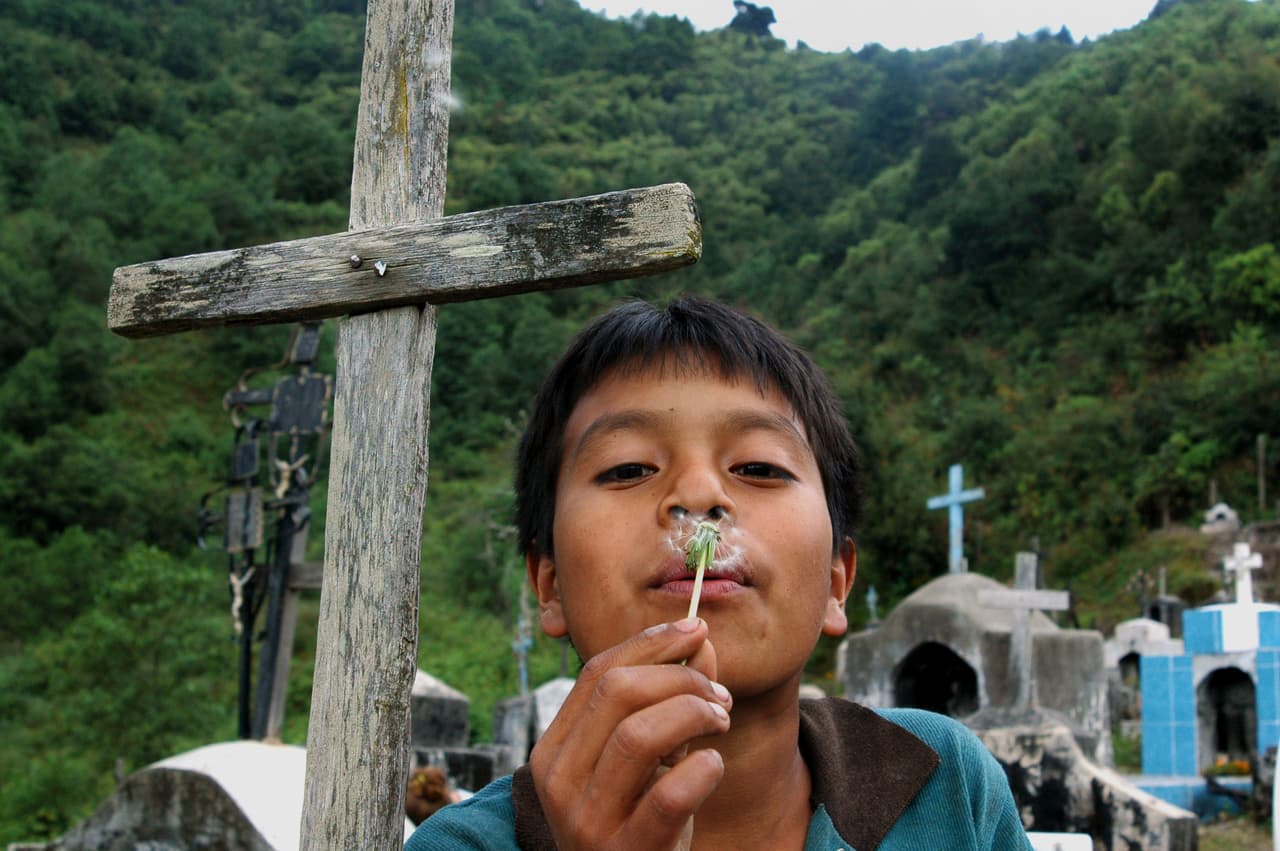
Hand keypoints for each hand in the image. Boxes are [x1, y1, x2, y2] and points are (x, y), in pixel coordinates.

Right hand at [529, 618, 732, 850]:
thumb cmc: (639, 825)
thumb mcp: (648, 760)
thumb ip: (669, 701)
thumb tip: (700, 642)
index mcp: (554, 751)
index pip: (596, 674)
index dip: (650, 643)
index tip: (694, 629)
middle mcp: (558, 783)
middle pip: (615, 694)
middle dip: (678, 677)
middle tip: (718, 692)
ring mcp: (587, 822)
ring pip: (637, 735)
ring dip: (692, 713)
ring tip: (721, 722)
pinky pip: (668, 796)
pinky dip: (702, 769)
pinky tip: (713, 765)